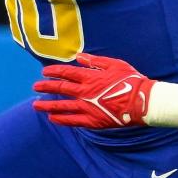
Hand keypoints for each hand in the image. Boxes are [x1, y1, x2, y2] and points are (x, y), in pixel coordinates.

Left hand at [33, 53, 155, 127]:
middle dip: (46, 87)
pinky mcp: (92, 120)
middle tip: (35, 86)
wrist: (141, 102)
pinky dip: (61, 119)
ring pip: (62, 106)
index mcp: (90, 77)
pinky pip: (73, 120)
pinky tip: (52, 118)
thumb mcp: (115, 64)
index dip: (54, 71)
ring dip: (47, 105)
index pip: (67, 73)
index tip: (44, 72)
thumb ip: (95, 61)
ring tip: (36, 105)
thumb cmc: (131, 80)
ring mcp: (87, 107)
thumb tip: (79, 57)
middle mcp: (85, 92)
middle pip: (61, 88)